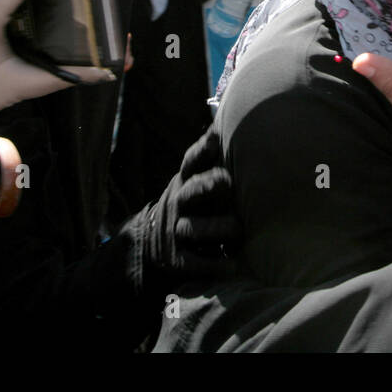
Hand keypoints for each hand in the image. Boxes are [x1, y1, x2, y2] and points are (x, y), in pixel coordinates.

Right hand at [141, 126, 240, 279]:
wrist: (153, 239)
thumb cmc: (194, 203)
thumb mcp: (197, 179)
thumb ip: (215, 161)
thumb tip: (238, 124)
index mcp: (187, 180)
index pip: (192, 161)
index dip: (202, 149)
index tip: (216, 138)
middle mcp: (180, 201)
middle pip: (192, 190)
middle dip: (208, 185)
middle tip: (227, 181)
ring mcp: (177, 229)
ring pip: (193, 227)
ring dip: (215, 227)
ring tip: (238, 229)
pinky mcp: (177, 257)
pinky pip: (193, 262)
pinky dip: (213, 265)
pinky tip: (232, 266)